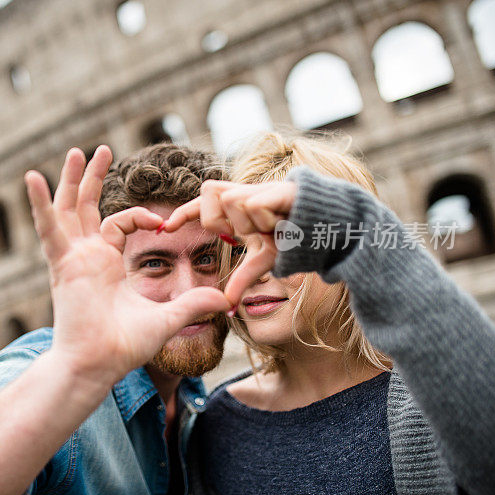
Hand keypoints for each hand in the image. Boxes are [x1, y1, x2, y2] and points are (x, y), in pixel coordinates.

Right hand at [25, 146, 228, 385]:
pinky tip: (32, 178)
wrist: (98, 365)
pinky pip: (49, 228)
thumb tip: (228, 301)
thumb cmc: (124, 346)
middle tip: (99, 149)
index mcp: (107, 263)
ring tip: (76, 151)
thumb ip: (194, 303)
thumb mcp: (167, 317)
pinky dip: (39, 204)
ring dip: (72, 180)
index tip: (164, 222)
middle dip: (93, 177)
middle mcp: (87, 255)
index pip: (120, 222)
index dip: (141, 215)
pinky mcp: (62, 264)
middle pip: (87, 206)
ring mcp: (72, 257)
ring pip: (69, 209)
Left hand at [165, 180, 296, 308]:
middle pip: (210, 198)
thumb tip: (227, 308)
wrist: (330, 227)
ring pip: (231, 201)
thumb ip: (243, 279)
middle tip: (244, 236)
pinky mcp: (277, 187)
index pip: (202, 204)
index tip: (164, 229)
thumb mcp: (263, 260)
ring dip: (247, 223)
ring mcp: (260, 188)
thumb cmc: (295, 239)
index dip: (183, 213)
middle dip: (221, 222)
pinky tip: (279, 223)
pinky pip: (252, 204)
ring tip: (270, 228)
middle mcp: (245, 192)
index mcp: (237, 207)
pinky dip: (262, 218)